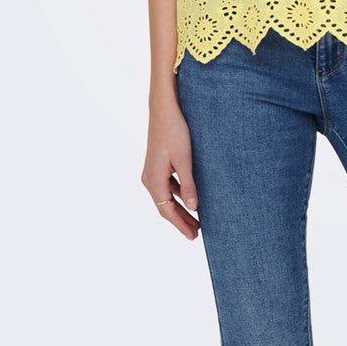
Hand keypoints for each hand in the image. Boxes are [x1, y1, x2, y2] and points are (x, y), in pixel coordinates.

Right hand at [141, 102, 199, 239]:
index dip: (181, 225)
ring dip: (180, 207)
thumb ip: (189, 185)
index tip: (194, 236)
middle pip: (165, 206)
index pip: (167, 211)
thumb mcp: (185, 160)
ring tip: (196, 218)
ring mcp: (152, 171)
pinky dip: (178, 194)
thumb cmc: (175, 131)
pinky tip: (189, 196)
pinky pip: (167, 185)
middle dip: (181, 220)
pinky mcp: (157, 163)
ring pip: (166, 196)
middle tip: (197, 233)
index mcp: (154, 181)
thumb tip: (193, 209)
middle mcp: (149, 178)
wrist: (164, 108)